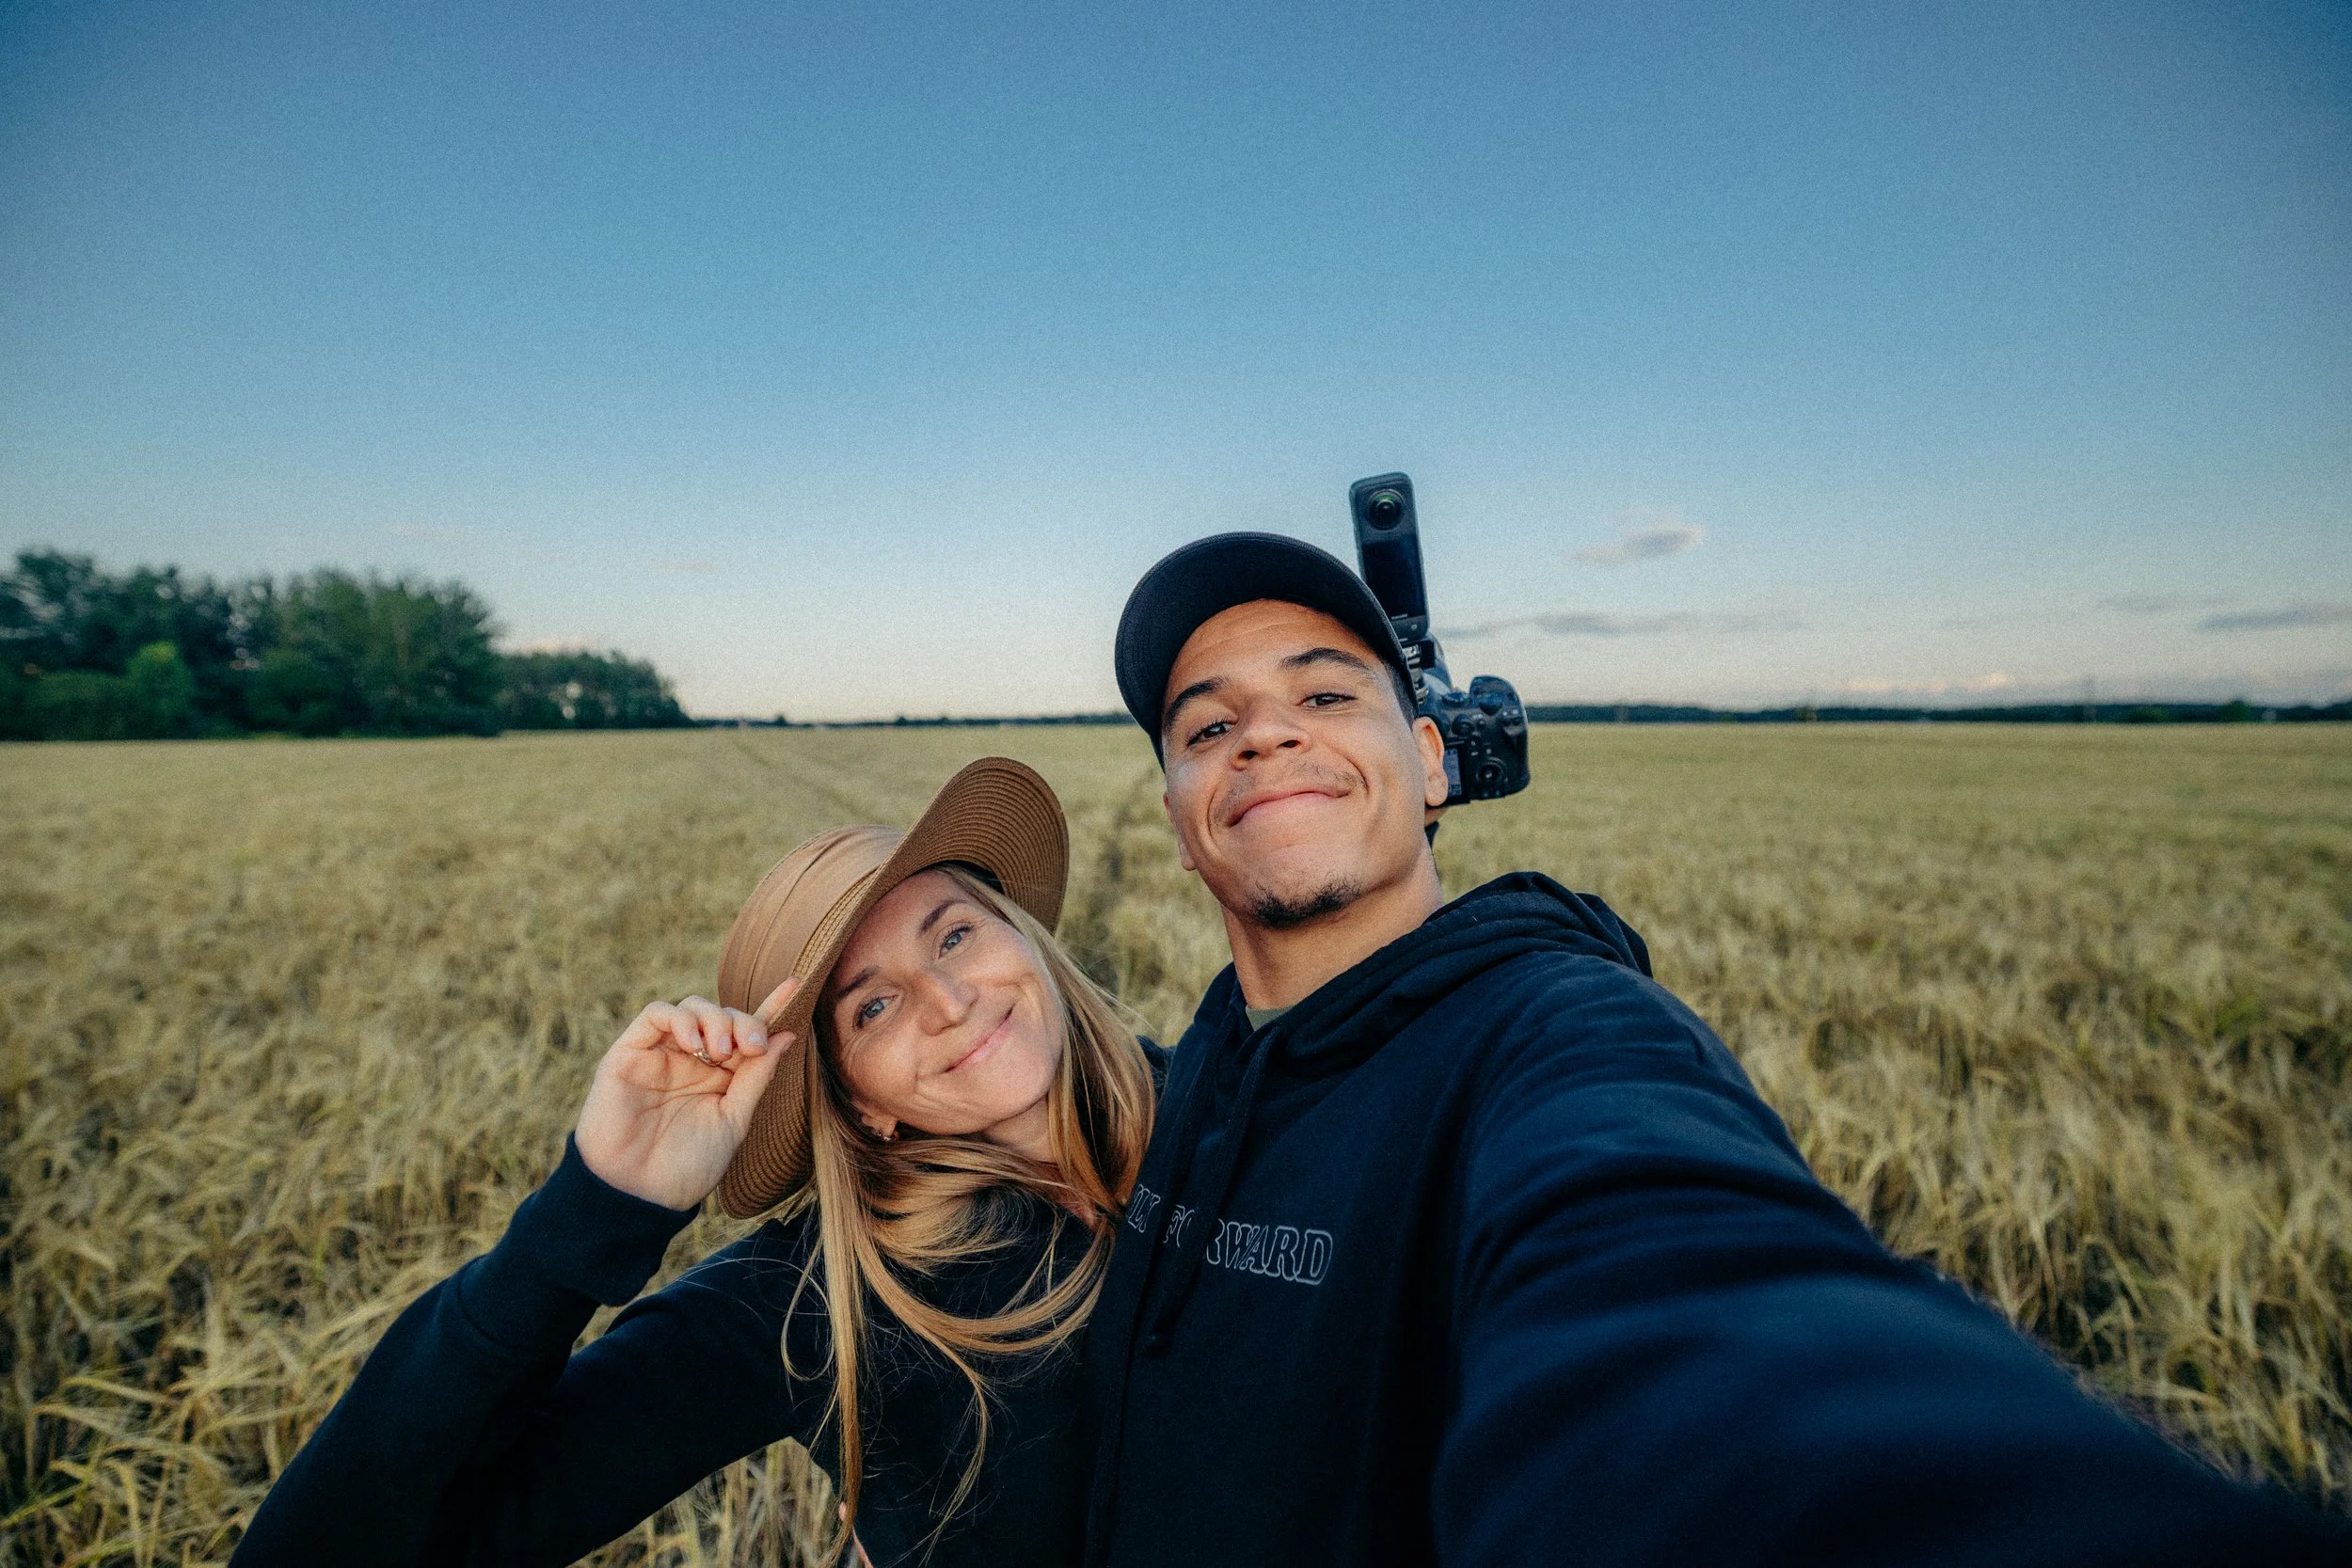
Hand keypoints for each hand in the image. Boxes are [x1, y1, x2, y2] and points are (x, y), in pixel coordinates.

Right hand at [574, 979, 798, 1210]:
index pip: (747, 1034)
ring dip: (714, 1019)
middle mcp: (692, 1061)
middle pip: (723, 1015)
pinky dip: (679, 1019)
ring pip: (691, 1007)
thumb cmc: (687, 1166)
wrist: (638, 1194)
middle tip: (751, 1047)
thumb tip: (786, 1037)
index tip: (796, 984)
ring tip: (719, 1052)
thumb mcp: (733, 1121)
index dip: (771, 1007)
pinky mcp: (629, 1053)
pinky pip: (654, 1014)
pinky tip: (693, 1044)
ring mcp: (661, 1055)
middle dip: (743, 1022)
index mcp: (721, 1077)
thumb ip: (755, 1078)